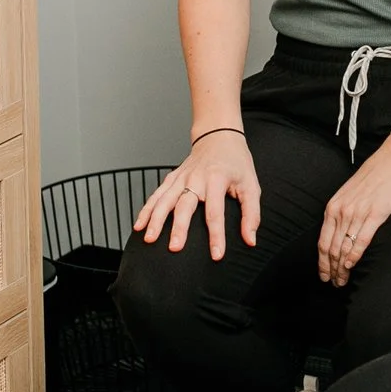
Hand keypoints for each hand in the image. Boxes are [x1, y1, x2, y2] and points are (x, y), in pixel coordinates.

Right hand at [136, 130, 260, 260]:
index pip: (216, 211)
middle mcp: (196, 178)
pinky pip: (156, 195)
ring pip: (165, 199)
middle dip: (179, 227)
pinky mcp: (172, 178)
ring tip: (149, 238)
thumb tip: (250, 240)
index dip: (216, 235)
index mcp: (217, 179)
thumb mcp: (251, 185)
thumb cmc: (236, 163)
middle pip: (185, 205)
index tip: (216, 254)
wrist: (218, 137)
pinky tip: (139, 225)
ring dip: (155, 219)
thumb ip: (251, 214)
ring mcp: (181, 177)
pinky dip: (146, 209)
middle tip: (175, 248)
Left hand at [316, 143, 390, 285]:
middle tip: (333, 284)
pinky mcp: (376, 213)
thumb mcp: (351, 192)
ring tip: (342, 281)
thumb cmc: (377, 174)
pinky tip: (352, 265)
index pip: (323, 241)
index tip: (324, 276)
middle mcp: (342, 210)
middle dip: (330, 269)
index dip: (322, 262)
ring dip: (341, 268)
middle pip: (331, 248)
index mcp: (334, 205)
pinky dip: (354, 255)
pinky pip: (361, 239)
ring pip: (344, 247)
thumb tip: (341, 231)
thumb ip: (344, 210)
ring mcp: (358, 212)